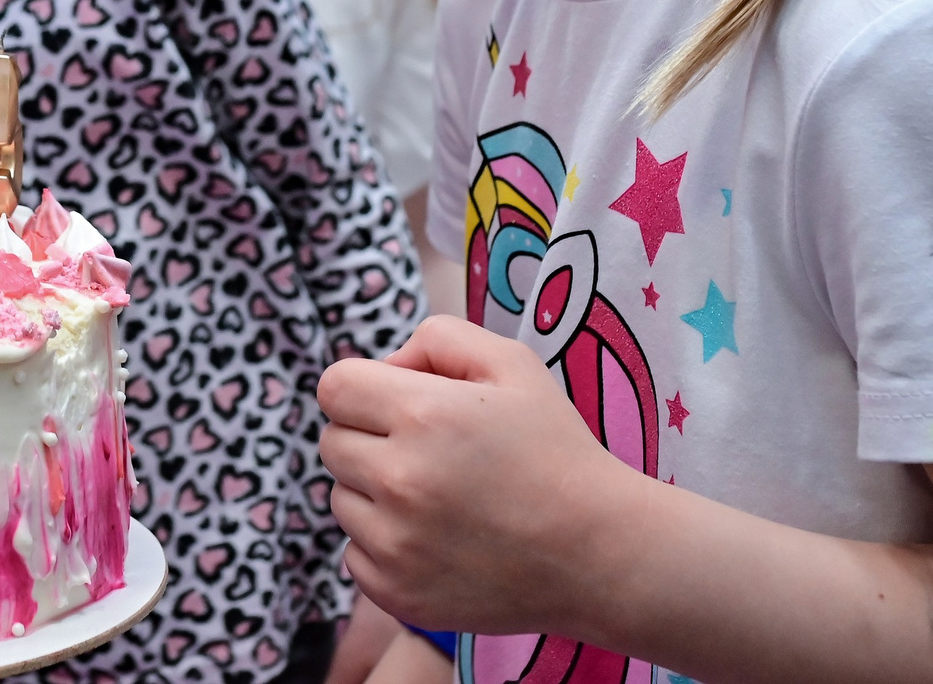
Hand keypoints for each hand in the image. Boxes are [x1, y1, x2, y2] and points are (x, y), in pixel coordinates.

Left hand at [317, 315, 636, 635]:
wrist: (600, 553)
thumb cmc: (556, 450)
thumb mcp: (513, 364)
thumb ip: (438, 338)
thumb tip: (386, 365)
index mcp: (421, 415)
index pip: (334, 387)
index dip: (364, 388)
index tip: (398, 403)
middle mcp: (398, 480)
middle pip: (332, 442)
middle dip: (369, 437)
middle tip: (427, 451)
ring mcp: (395, 545)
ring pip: (341, 499)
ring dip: (374, 493)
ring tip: (439, 497)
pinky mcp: (397, 593)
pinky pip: (354, 554)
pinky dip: (384, 545)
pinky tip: (437, 538)